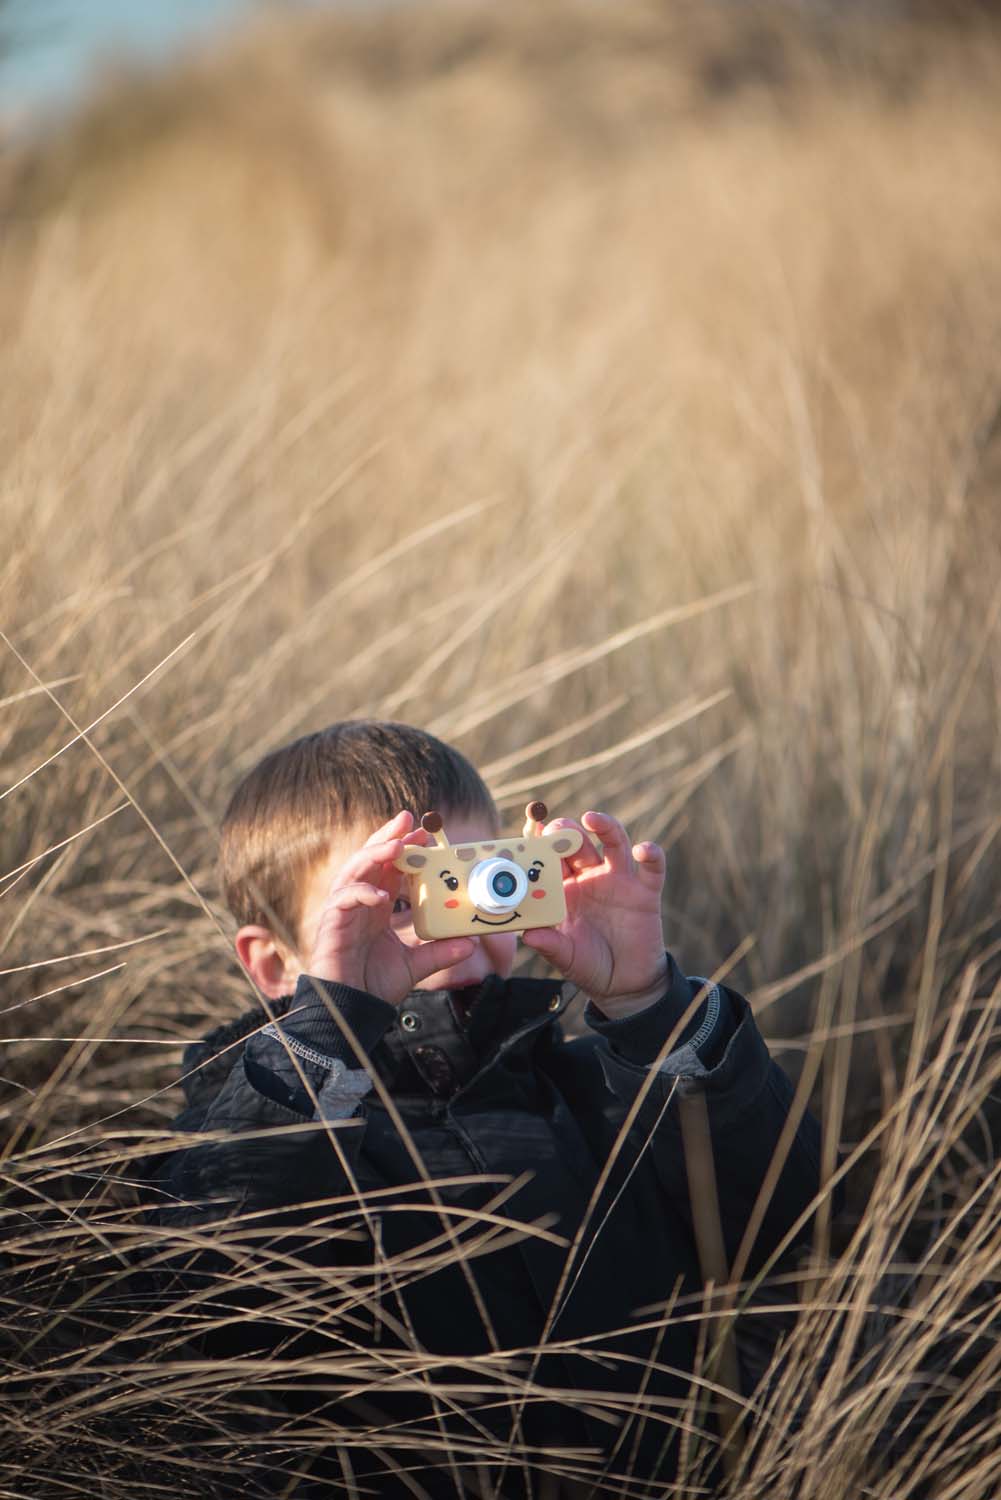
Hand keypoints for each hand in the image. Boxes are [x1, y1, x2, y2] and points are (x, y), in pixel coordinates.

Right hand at [305, 811, 473, 1004]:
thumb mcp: (416, 965)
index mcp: (377, 905)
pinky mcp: (332, 924)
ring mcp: (343, 910)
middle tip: (409, 820)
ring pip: (355, 870)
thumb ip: (440, 952)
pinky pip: (343, 899)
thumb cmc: (375, 985)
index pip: (390, 867)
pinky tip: (379, 894)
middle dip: (388, 837)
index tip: (425, 833)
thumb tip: (470, 943)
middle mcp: (359, 902)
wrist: (352, 1010)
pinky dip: (361, 892)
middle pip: (370, 859)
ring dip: (375, 855)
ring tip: (396, 845)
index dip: (405, 847)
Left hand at [521, 810, 667, 1017]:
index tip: (530, 830)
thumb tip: (528, 935)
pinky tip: (642, 851)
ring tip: (591, 819)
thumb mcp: (565, 957)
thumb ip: (550, 945)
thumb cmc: (589, 965)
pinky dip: (650, 855)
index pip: (550, 858)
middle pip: (579, 842)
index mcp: (565, 888)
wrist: (624, 984)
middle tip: (556, 828)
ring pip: (613, 842)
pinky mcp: (645, 892)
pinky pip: (652, 868)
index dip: (541, 843)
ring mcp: (619, 881)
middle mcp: (591, 877)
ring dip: (604, 826)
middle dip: (566, 831)